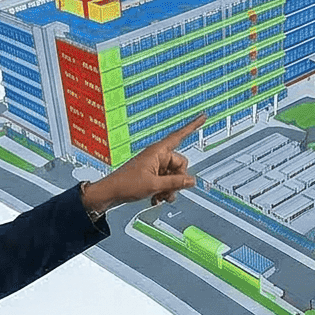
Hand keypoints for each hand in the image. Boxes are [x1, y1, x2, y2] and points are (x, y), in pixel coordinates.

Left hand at [82, 115, 201, 212]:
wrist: (110, 193)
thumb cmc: (126, 184)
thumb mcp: (155, 185)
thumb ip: (175, 182)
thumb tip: (191, 180)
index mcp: (158, 151)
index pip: (179, 136)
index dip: (192, 126)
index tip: (204, 116)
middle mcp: (157, 156)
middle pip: (180, 164)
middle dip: (177, 180)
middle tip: (167, 191)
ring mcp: (154, 166)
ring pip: (173, 176)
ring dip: (170, 188)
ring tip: (160, 197)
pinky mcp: (151, 175)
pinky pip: (165, 181)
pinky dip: (163, 190)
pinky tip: (156, 199)